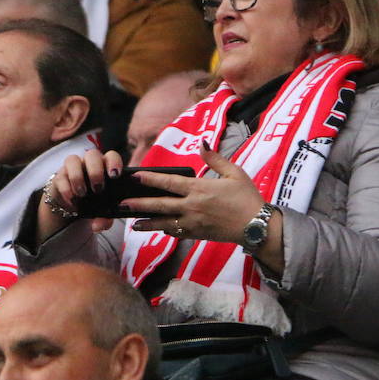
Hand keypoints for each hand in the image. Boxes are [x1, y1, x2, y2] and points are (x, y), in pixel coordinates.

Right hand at [36, 149, 125, 242]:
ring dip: (77, 176)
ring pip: (72, 160)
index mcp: (104, 166)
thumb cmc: (93, 202)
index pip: (111, 156)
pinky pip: (60, 177)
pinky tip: (71, 200)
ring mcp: (72, 167)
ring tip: (82, 194)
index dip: (114, 162)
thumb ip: (105, 219)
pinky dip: (66, 189)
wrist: (72, 206)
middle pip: (92, 154)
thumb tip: (100, 225)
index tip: (115, 176)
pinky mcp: (59, 176)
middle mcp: (88, 163)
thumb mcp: (101, 212)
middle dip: (95, 171)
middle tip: (98, 189)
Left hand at [125, 146, 262, 244]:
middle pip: (160, 205)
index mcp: (199, 189)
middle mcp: (192, 207)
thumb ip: (215, 159)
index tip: (135, 177)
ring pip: (164, 223)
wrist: (256, 226)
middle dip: (139, 204)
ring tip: (132, 224)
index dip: (149, 179)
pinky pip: (176, 232)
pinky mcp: (198, 234)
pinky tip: (157, 228)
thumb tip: (202, 144)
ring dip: (147, 223)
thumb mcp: (234, 173)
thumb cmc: (247, 198)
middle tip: (122, 205)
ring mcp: (193, 223)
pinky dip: (166, 230)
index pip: (168, 183)